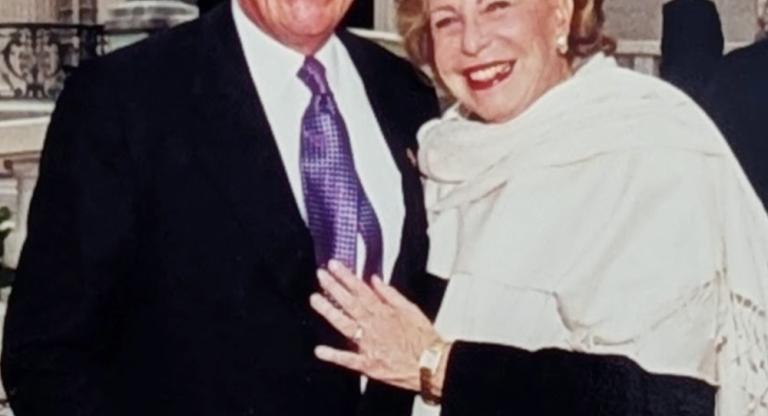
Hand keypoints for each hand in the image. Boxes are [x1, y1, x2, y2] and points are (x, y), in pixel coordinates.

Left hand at [309, 260, 443, 391]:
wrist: (432, 364)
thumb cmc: (424, 339)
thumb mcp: (411, 309)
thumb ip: (390, 294)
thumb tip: (375, 280)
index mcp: (384, 312)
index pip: (361, 290)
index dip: (346, 276)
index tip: (334, 267)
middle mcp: (373, 326)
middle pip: (350, 303)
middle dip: (333, 287)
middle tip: (321, 276)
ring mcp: (369, 344)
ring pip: (345, 325)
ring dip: (329, 312)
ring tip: (316, 300)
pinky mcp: (369, 364)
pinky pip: (348, 359)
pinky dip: (334, 355)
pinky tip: (320, 350)